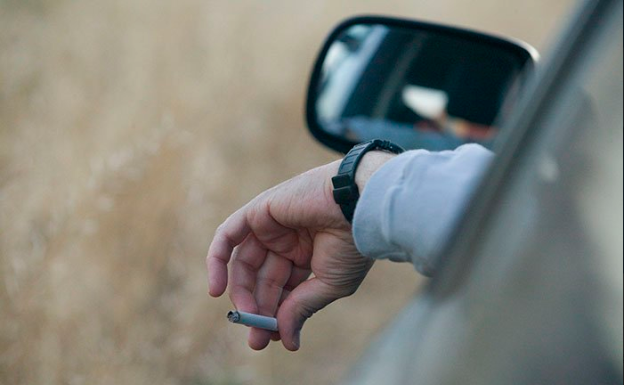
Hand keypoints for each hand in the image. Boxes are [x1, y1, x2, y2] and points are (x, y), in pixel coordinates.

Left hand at [206, 152, 393, 350]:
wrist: (358, 207)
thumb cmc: (352, 244)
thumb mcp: (329, 285)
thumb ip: (301, 308)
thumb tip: (287, 341)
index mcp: (308, 254)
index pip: (283, 288)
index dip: (277, 313)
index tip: (275, 339)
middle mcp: (288, 239)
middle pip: (263, 279)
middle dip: (259, 309)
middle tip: (257, 339)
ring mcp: (272, 225)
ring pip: (245, 263)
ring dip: (242, 293)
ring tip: (247, 318)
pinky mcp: (259, 210)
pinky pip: (228, 236)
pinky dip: (217, 261)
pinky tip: (217, 292)